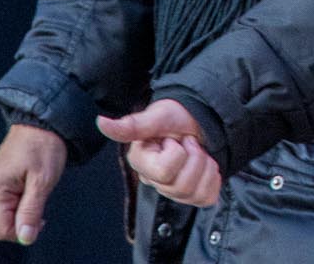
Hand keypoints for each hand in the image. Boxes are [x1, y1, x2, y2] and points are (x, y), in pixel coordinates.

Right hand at [0, 124, 67, 244]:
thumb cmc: (44, 146)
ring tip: (37, 186)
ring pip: (7, 212)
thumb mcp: (42, 181)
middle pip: (3, 222)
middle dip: (24, 217)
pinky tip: (33, 184)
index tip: (42, 219)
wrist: (43, 121)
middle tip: (41, 197)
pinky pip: (9, 201)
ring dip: (25, 207)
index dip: (22, 231)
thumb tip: (25, 238)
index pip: (1, 229)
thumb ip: (31, 211)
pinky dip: (23, 199)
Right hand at [99, 100, 222, 206]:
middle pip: (181, 186)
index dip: (177, 152)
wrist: (201, 115)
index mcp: (142, 163)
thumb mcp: (157, 115)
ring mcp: (173, 190)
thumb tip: (101, 122)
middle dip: (194, 157)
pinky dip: (213, 178)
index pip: (164, 172)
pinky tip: (207, 164)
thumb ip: (131, 125)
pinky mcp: (193, 194)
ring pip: (194, 193)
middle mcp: (155, 181)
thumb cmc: (176, 116)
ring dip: (205, 165)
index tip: (174, 138)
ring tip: (198, 151)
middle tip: (189, 142)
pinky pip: (206, 198)